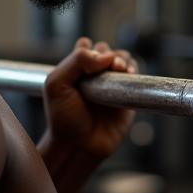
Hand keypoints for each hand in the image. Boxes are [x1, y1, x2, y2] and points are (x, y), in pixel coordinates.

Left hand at [43, 38, 138, 159]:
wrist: (80, 145)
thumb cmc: (64, 118)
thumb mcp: (57, 84)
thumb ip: (76, 61)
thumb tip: (105, 55)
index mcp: (75, 71)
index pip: (86, 47)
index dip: (90, 49)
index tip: (88, 59)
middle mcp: (94, 76)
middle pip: (107, 51)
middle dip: (109, 53)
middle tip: (108, 65)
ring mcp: (111, 86)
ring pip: (122, 60)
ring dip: (122, 59)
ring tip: (118, 68)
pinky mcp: (127, 97)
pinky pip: (136, 76)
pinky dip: (134, 70)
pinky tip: (128, 74)